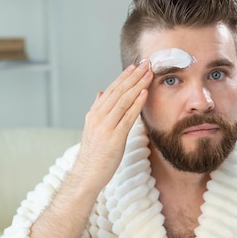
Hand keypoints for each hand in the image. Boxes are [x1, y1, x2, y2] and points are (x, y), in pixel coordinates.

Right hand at [75, 60, 152, 188]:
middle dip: (133, 76)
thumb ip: (98, 110)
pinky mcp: (115, 137)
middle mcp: (98, 117)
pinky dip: (137, 103)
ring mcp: (106, 127)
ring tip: (149, 74)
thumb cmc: (93, 154)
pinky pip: (128, 116)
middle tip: (146, 63)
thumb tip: (101, 93)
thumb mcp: (93, 129)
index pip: (111, 90)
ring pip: (123, 100)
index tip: (134, 67)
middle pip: (118, 91)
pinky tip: (144, 93)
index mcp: (94, 114)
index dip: (124, 77)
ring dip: (138, 85)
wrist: (87, 174)